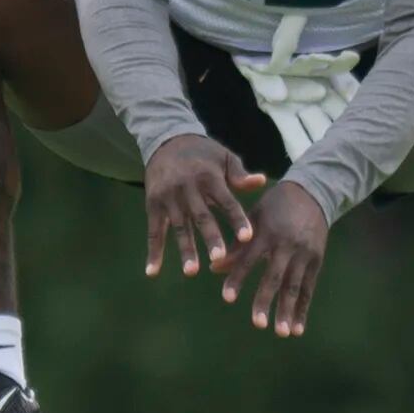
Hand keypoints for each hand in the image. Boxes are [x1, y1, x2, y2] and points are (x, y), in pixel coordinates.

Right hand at [143, 134, 264, 279]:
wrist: (166, 141)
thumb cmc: (202, 153)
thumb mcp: (223, 157)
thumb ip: (239, 174)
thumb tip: (261, 181)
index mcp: (209, 177)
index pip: (226, 201)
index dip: (236, 218)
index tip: (247, 237)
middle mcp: (188, 188)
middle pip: (201, 216)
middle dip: (210, 237)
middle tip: (219, 258)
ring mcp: (169, 198)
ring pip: (178, 227)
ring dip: (185, 249)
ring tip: (192, 271)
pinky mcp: (153, 205)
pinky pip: (153, 231)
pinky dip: (153, 252)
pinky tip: (152, 272)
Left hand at [214, 177, 329, 336]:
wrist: (312, 193)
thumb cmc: (274, 206)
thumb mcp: (255, 218)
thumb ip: (237, 244)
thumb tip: (213, 268)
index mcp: (267, 232)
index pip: (249, 259)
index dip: (238, 278)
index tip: (226, 298)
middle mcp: (287, 245)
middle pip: (275, 277)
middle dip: (265, 300)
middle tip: (258, 324)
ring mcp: (304, 254)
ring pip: (294, 286)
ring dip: (287, 310)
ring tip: (281, 332)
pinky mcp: (316, 260)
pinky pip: (308, 288)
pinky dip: (302, 309)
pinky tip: (297, 329)